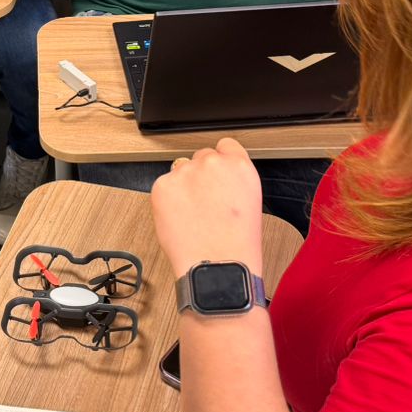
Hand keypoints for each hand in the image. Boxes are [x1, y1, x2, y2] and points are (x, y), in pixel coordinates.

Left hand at [151, 139, 263, 277]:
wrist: (216, 265)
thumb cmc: (236, 243)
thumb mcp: (249, 202)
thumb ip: (232, 180)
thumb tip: (217, 178)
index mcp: (239, 166)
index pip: (225, 146)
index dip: (220, 161)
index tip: (215, 175)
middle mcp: (212, 163)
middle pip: (201, 157)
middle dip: (200, 175)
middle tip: (204, 202)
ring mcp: (185, 172)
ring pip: (180, 169)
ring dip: (183, 185)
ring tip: (192, 214)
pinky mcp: (162, 185)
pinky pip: (163, 186)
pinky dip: (167, 200)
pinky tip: (179, 218)